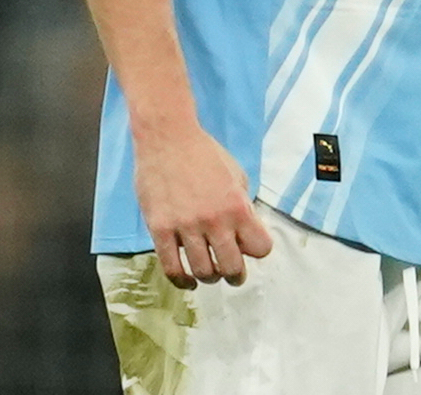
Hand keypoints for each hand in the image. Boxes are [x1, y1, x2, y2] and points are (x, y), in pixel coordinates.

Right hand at [134, 123, 273, 287]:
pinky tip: (187, 281)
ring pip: (203, 272)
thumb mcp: (237, 175)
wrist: (167, 138)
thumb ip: (243, 205)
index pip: (260, 248)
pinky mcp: (160, 229)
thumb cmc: (204, 153)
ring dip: (210, 278)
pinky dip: (181, 280)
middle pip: (232, 267)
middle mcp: (214, 220)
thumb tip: (246, 232)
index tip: (250, 248)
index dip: (256, 250)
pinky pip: (172, 267)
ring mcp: (186, 227)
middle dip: (235, 275)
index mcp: (238, 206)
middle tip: (233, 275)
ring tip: (210, 274)